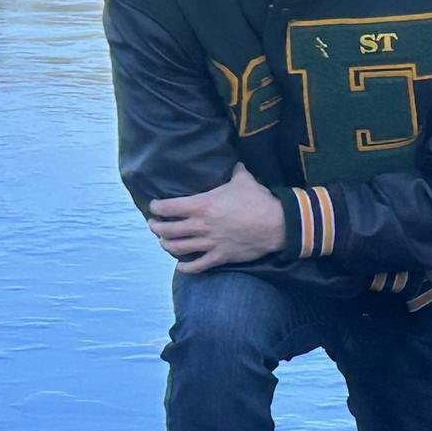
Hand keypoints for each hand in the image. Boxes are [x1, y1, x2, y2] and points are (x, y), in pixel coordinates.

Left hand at [149, 163, 284, 273]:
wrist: (277, 224)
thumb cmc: (258, 200)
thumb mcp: (244, 180)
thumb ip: (235, 172)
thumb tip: (236, 163)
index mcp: (202, 205)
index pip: (168, 208)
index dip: (156, 207)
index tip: (154, 206)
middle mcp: (201, 225)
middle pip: (167, 230)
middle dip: (156, 227)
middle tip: (154, 225)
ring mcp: (209, 243)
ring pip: (177, 248)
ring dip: (166, 245)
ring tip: (164, 242)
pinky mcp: (220, 256)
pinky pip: (196, 266)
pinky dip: (185, 267)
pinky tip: (180, 265)